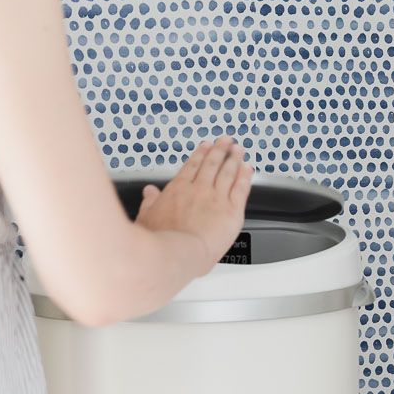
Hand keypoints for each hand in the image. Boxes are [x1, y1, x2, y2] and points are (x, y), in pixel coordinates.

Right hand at [135, 136, 253, 272]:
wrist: (178, 251)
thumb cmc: (161, 240)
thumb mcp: (146, 217)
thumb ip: (149, 202)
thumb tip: (149, 193)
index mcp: (178, 190)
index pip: (192, 167)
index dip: (200, 154)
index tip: (206, 146)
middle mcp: (199, 190)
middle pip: (212, 165)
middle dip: (219, 150)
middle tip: (225, 141)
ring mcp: (217, 198)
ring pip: (227, 173)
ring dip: (234, 159)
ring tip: (238, 149)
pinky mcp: (232, 211)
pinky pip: (241, 189)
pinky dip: (245, 177)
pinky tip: (248, 169)